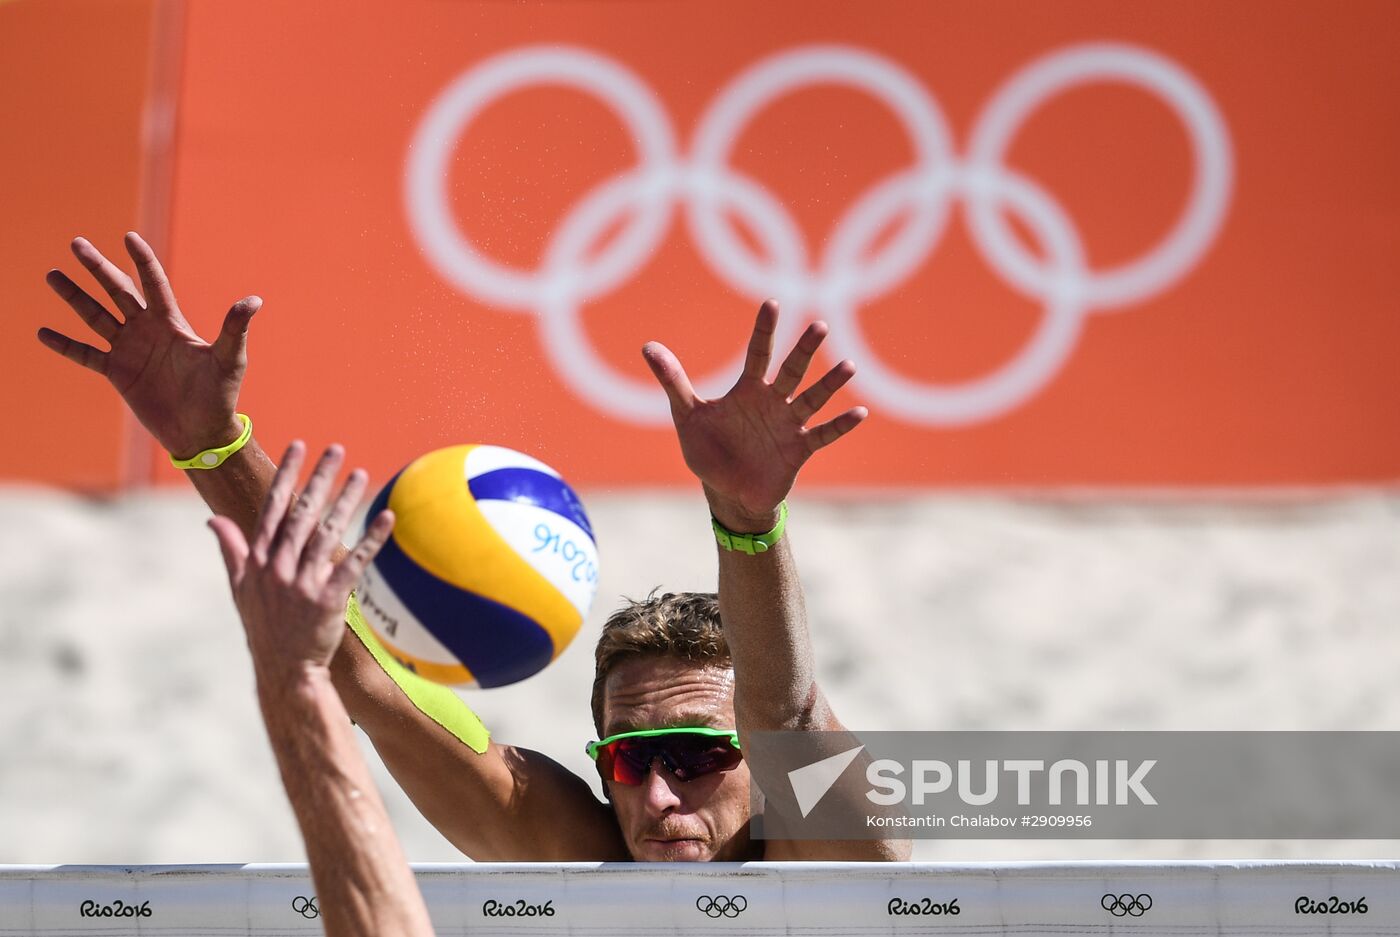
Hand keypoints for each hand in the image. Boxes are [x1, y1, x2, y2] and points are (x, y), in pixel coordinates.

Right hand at [37, 232, 260, 457]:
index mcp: (172, 323)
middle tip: (77, 243)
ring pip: (95, 316)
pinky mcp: (117, 373)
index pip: (153, 284)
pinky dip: (65, 345)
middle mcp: (147, 331)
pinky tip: (43, 332)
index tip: (129, 237)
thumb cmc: (220, 395)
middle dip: (98, 268)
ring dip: (74, 296)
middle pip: (117, 292)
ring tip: (52, 275)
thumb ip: (234, 329)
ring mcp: (130, 351)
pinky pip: (86, 354)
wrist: (201, 431)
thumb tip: (254, 300)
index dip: (142, 261)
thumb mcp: (229, 359)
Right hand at [208, 441, 393, 684]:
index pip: (273, 507)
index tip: (299, 446)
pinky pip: (354, 563)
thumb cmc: (263, 626)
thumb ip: (231, 550)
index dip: (287, 475)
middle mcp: (279, 567)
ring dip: (346, 500)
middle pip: (302, 512)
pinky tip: (386, 520)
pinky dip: (371, 540)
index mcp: (259, 560)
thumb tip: (212, 520)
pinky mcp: (329, 599)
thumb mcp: (239, 587)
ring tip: (361, 474)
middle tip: (336, 449)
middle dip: (319, 478)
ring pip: (328, 532)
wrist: (283, 669)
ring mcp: (303, 583)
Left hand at [642, 300, 866, 530]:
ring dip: (829, 384)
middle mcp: (772, 402)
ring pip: (811, 398)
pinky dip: (840, 425)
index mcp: (747, 391)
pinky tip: (859, 412)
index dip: (764, 330)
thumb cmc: (709, 451)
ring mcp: (788, 425)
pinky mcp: (798, 449)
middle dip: (804, 350)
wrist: (728, 493)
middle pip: (791, 370)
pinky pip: (823, 434)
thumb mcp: (687, 416)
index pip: (758, 353)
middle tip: (819, 326)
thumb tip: (647, 347)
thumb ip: (674, 382)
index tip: (772, 303)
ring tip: (848, 366)